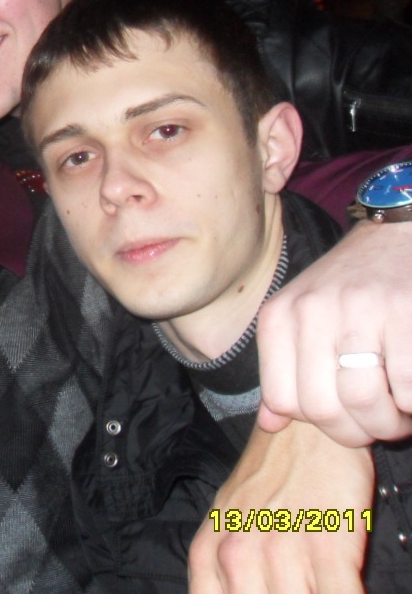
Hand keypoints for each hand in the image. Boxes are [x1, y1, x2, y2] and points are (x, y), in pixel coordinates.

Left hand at [189, 421, 371, 592]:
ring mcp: (280, 550)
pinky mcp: (327, 546)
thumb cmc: (269, 481)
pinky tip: (344, 587)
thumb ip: (224, 573)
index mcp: (209, 555)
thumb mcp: (228, 525)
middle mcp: (237, 556)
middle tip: (294, 588)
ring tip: (316, 585)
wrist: (304, 428)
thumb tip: (238, 592)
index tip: (264, 593)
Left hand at [257, 221, 411, 445]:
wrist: (396, 237)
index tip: (347, 421)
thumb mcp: (302, 319)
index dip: (320, 424)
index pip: (282, 401)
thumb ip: (284, 370)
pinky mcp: (403, 310)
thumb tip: (270, 425)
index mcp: (278, 316)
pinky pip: (407, 386)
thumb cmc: (349, 288)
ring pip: (362, 401)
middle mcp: (310, 310)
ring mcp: (357, 308)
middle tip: (382, 424)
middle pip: (322, 408)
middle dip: (358, 431)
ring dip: (389, 422)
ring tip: (401, 411)